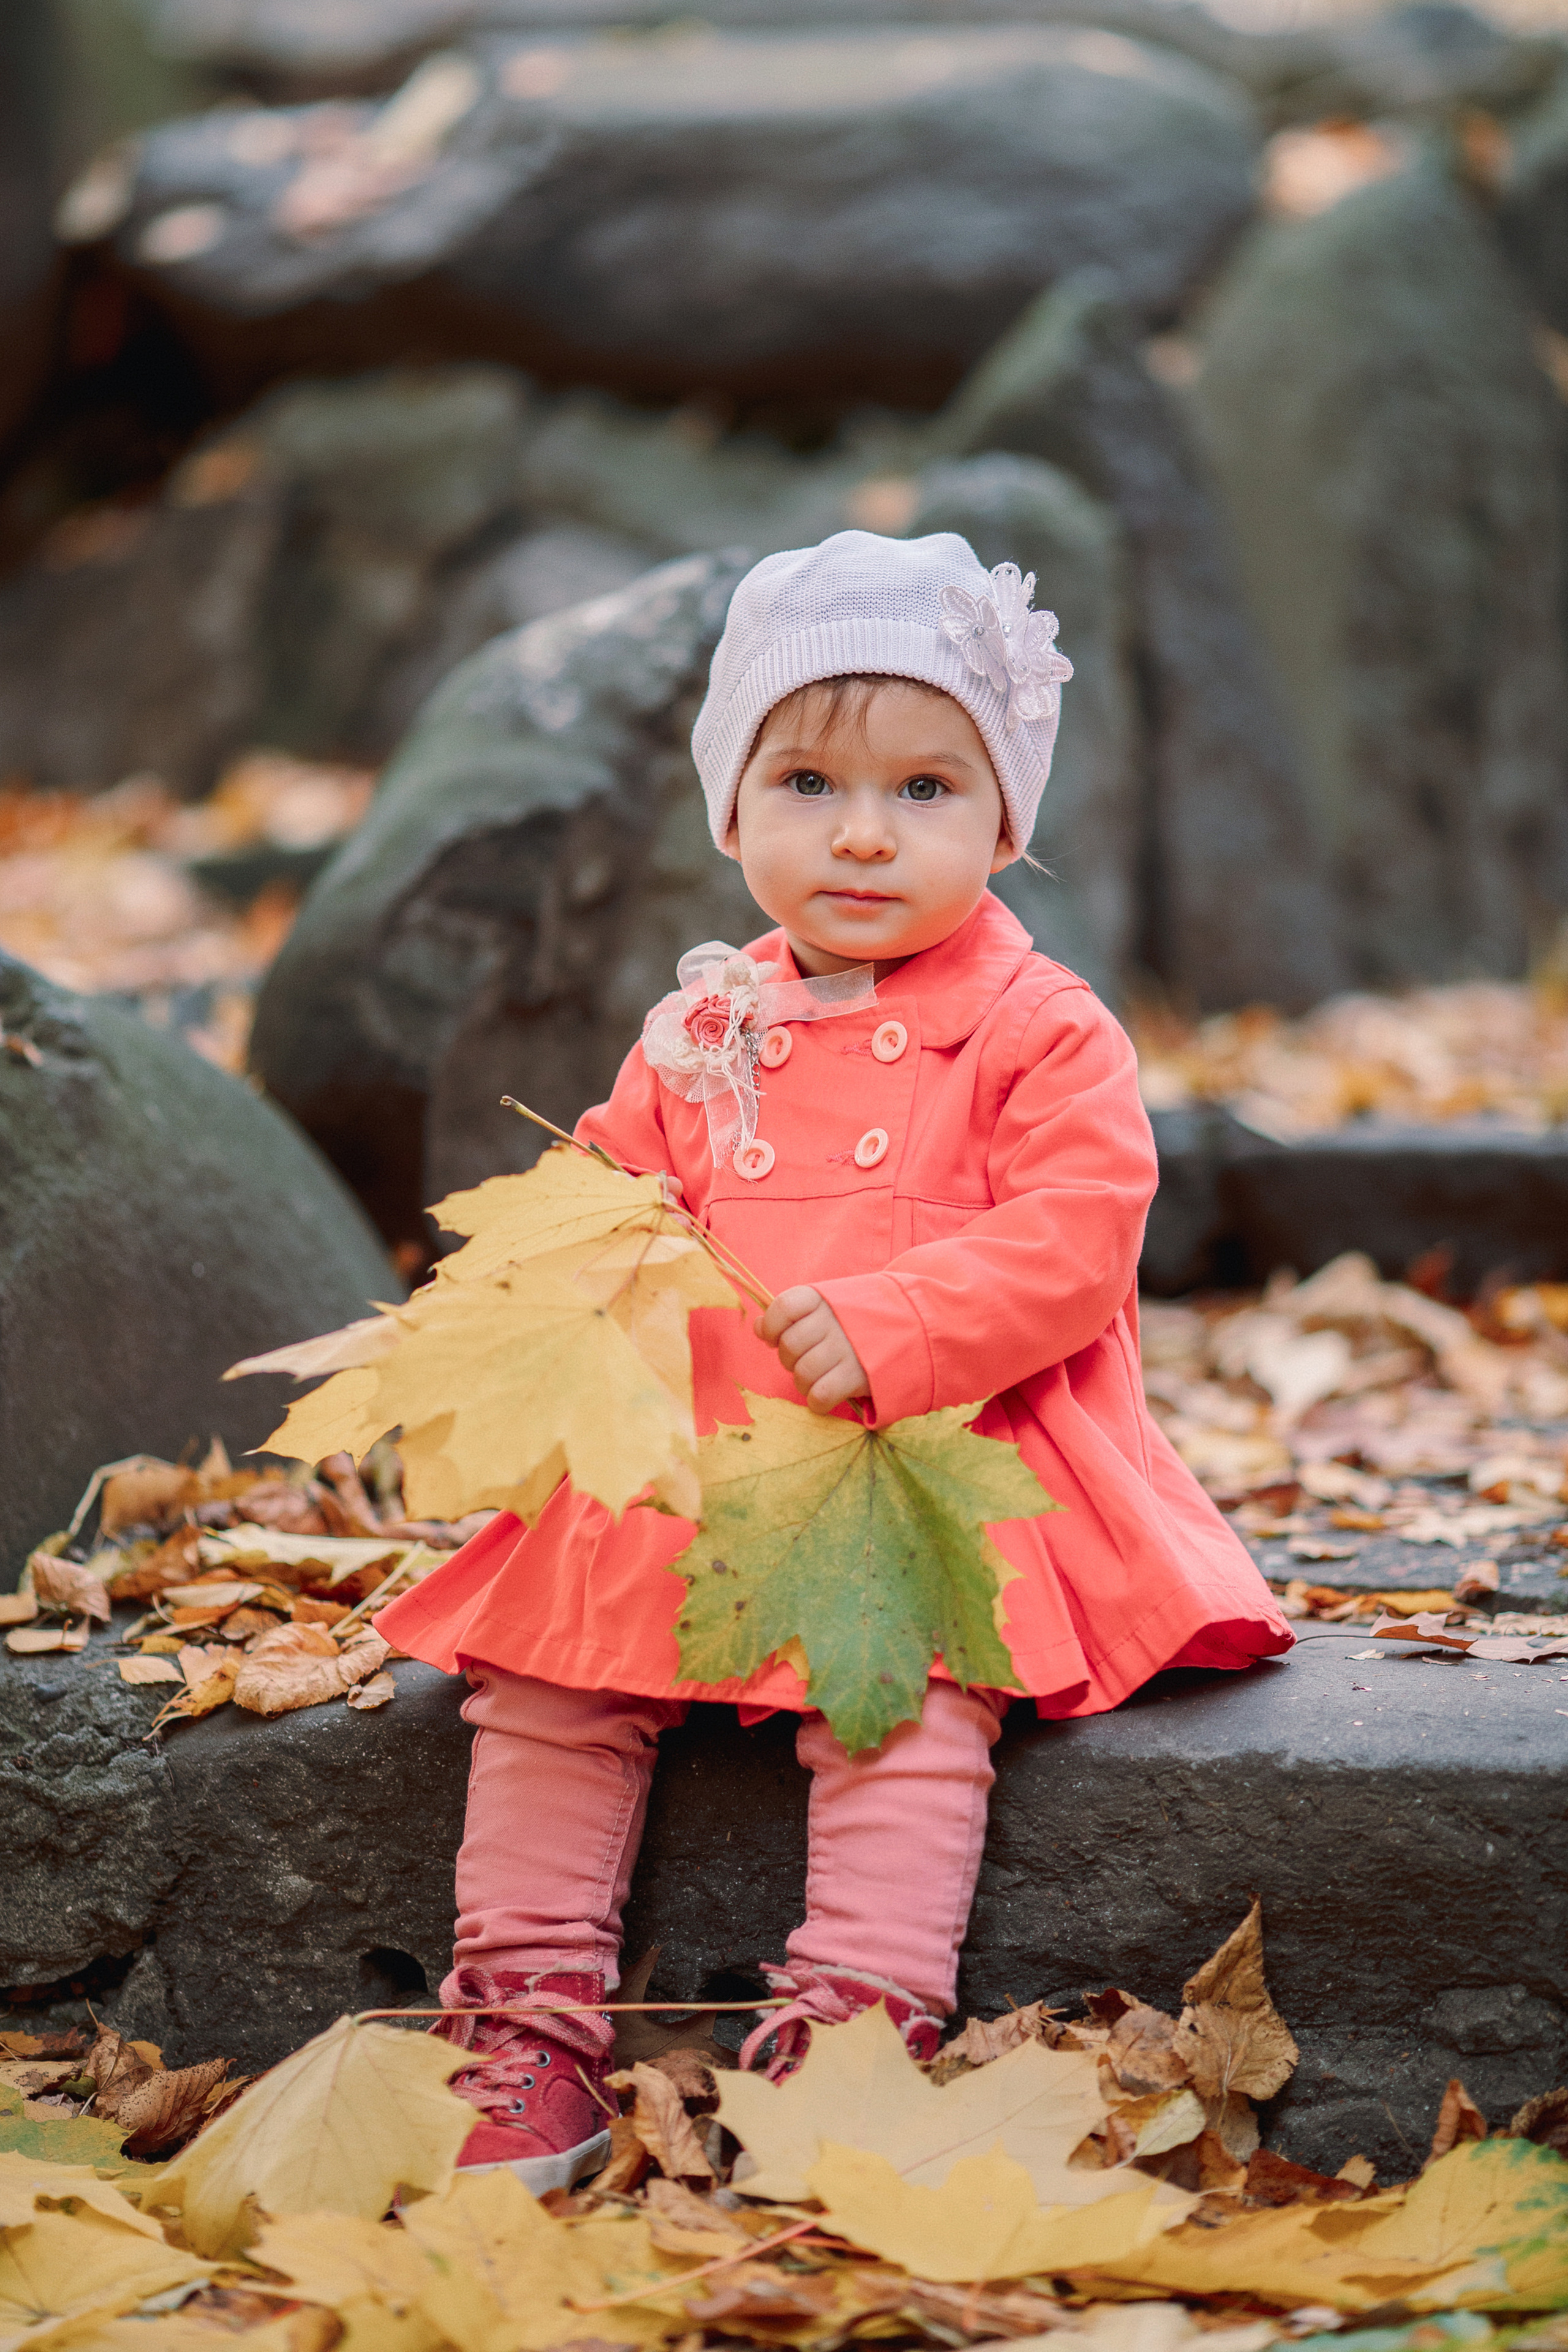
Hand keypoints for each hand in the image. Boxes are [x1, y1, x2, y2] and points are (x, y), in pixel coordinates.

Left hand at [756, 1287, 870, 1413]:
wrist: (915, 1325)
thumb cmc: (861, 1318)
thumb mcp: (829, 1304)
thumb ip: (794, 1314)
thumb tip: (758, 1327)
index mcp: (823, 1298)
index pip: (783, 1308)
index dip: (772, 1327)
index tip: (774, 1337)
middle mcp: (833, 1320)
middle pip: (789, 1346)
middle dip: (790, 1360)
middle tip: (806, 1361)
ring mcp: (846, 1347)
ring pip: (803, 1373)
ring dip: (803, 1383)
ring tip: (817, 1379)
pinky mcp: (859, 1374)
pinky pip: (820, 1394)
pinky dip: (817, 1401)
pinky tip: (826, 1397)